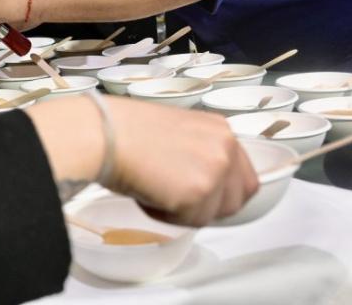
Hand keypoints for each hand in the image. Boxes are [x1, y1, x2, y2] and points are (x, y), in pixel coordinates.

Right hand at [27, 97, 257, 226]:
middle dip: (208, 207)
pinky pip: (191, 221)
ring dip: (186, 213)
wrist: (105, 133)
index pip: (246, 177)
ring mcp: (216, 170)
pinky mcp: (199, 193)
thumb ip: (200, 152)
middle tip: (177, 200)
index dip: (224, 194)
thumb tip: (201, 179)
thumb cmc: (125, 129)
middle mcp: (225, 147)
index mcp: (220, 129)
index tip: (205, 198)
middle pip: (236, 201)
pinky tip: (150, 194)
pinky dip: (169, 217)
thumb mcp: (176, 131)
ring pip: (213, 215)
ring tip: (157, 191)